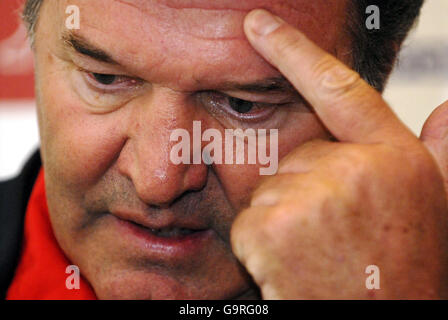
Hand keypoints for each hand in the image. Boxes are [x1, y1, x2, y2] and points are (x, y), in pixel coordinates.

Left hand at [230, 9, 447, 298]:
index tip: (257, 24)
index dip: (292, 49)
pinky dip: (260, 247)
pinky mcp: (274, 228)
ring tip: (318, 254)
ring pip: (270, 191)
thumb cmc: (403, 271)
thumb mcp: (435, 206)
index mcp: (395, 158)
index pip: (337, 87)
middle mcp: (358, 170)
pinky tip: (292, 268)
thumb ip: (444, 155)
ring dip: (284, 221)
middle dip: (303, 191)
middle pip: (296, 156)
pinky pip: (248, 223)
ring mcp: (315, 197)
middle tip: (332, 235)